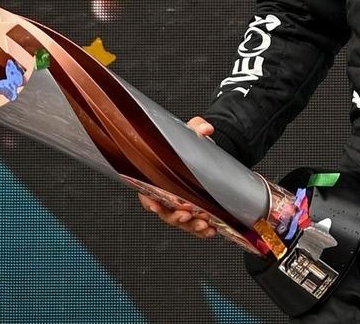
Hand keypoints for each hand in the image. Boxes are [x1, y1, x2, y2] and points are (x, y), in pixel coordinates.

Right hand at [137, 116, 217, 238]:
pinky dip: (202, 230)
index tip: (154, 206)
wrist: (206, 151)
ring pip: (180, 220)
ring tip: (204, 225)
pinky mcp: (194, 210)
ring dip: (191, 225)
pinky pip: (195, 224)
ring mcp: (180, 204)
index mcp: (158, 176)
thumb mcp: (192, 132)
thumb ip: (196, 127)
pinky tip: (212, 230)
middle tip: (186, 215)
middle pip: (165, 211)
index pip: (147, 192)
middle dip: (174, 216)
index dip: (149, 200)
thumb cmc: (191, 143)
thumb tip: (205, 128)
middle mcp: (167, 194)